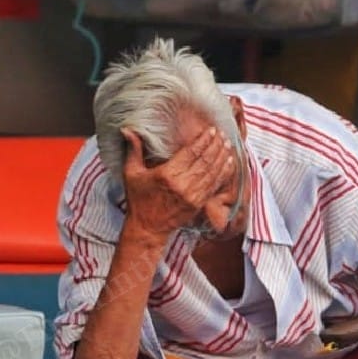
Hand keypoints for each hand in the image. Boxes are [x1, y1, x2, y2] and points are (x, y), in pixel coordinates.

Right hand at [122, 127, 233, 241]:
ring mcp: (192, 196)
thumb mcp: (131, 174)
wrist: (147, 228)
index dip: (203, 140)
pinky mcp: (198, 204)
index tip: (211, 130)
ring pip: (212, 172)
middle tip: (222, 134)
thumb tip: (127, 130)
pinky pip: (214, 185)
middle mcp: (182, 185)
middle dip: (216, 146)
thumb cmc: (138, 200)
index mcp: (166, 175)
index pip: (191, 153)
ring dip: (222, 157)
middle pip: (205, 161)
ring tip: (228, 144)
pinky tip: (230, 163)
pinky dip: (224, 173)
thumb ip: (133, 150)